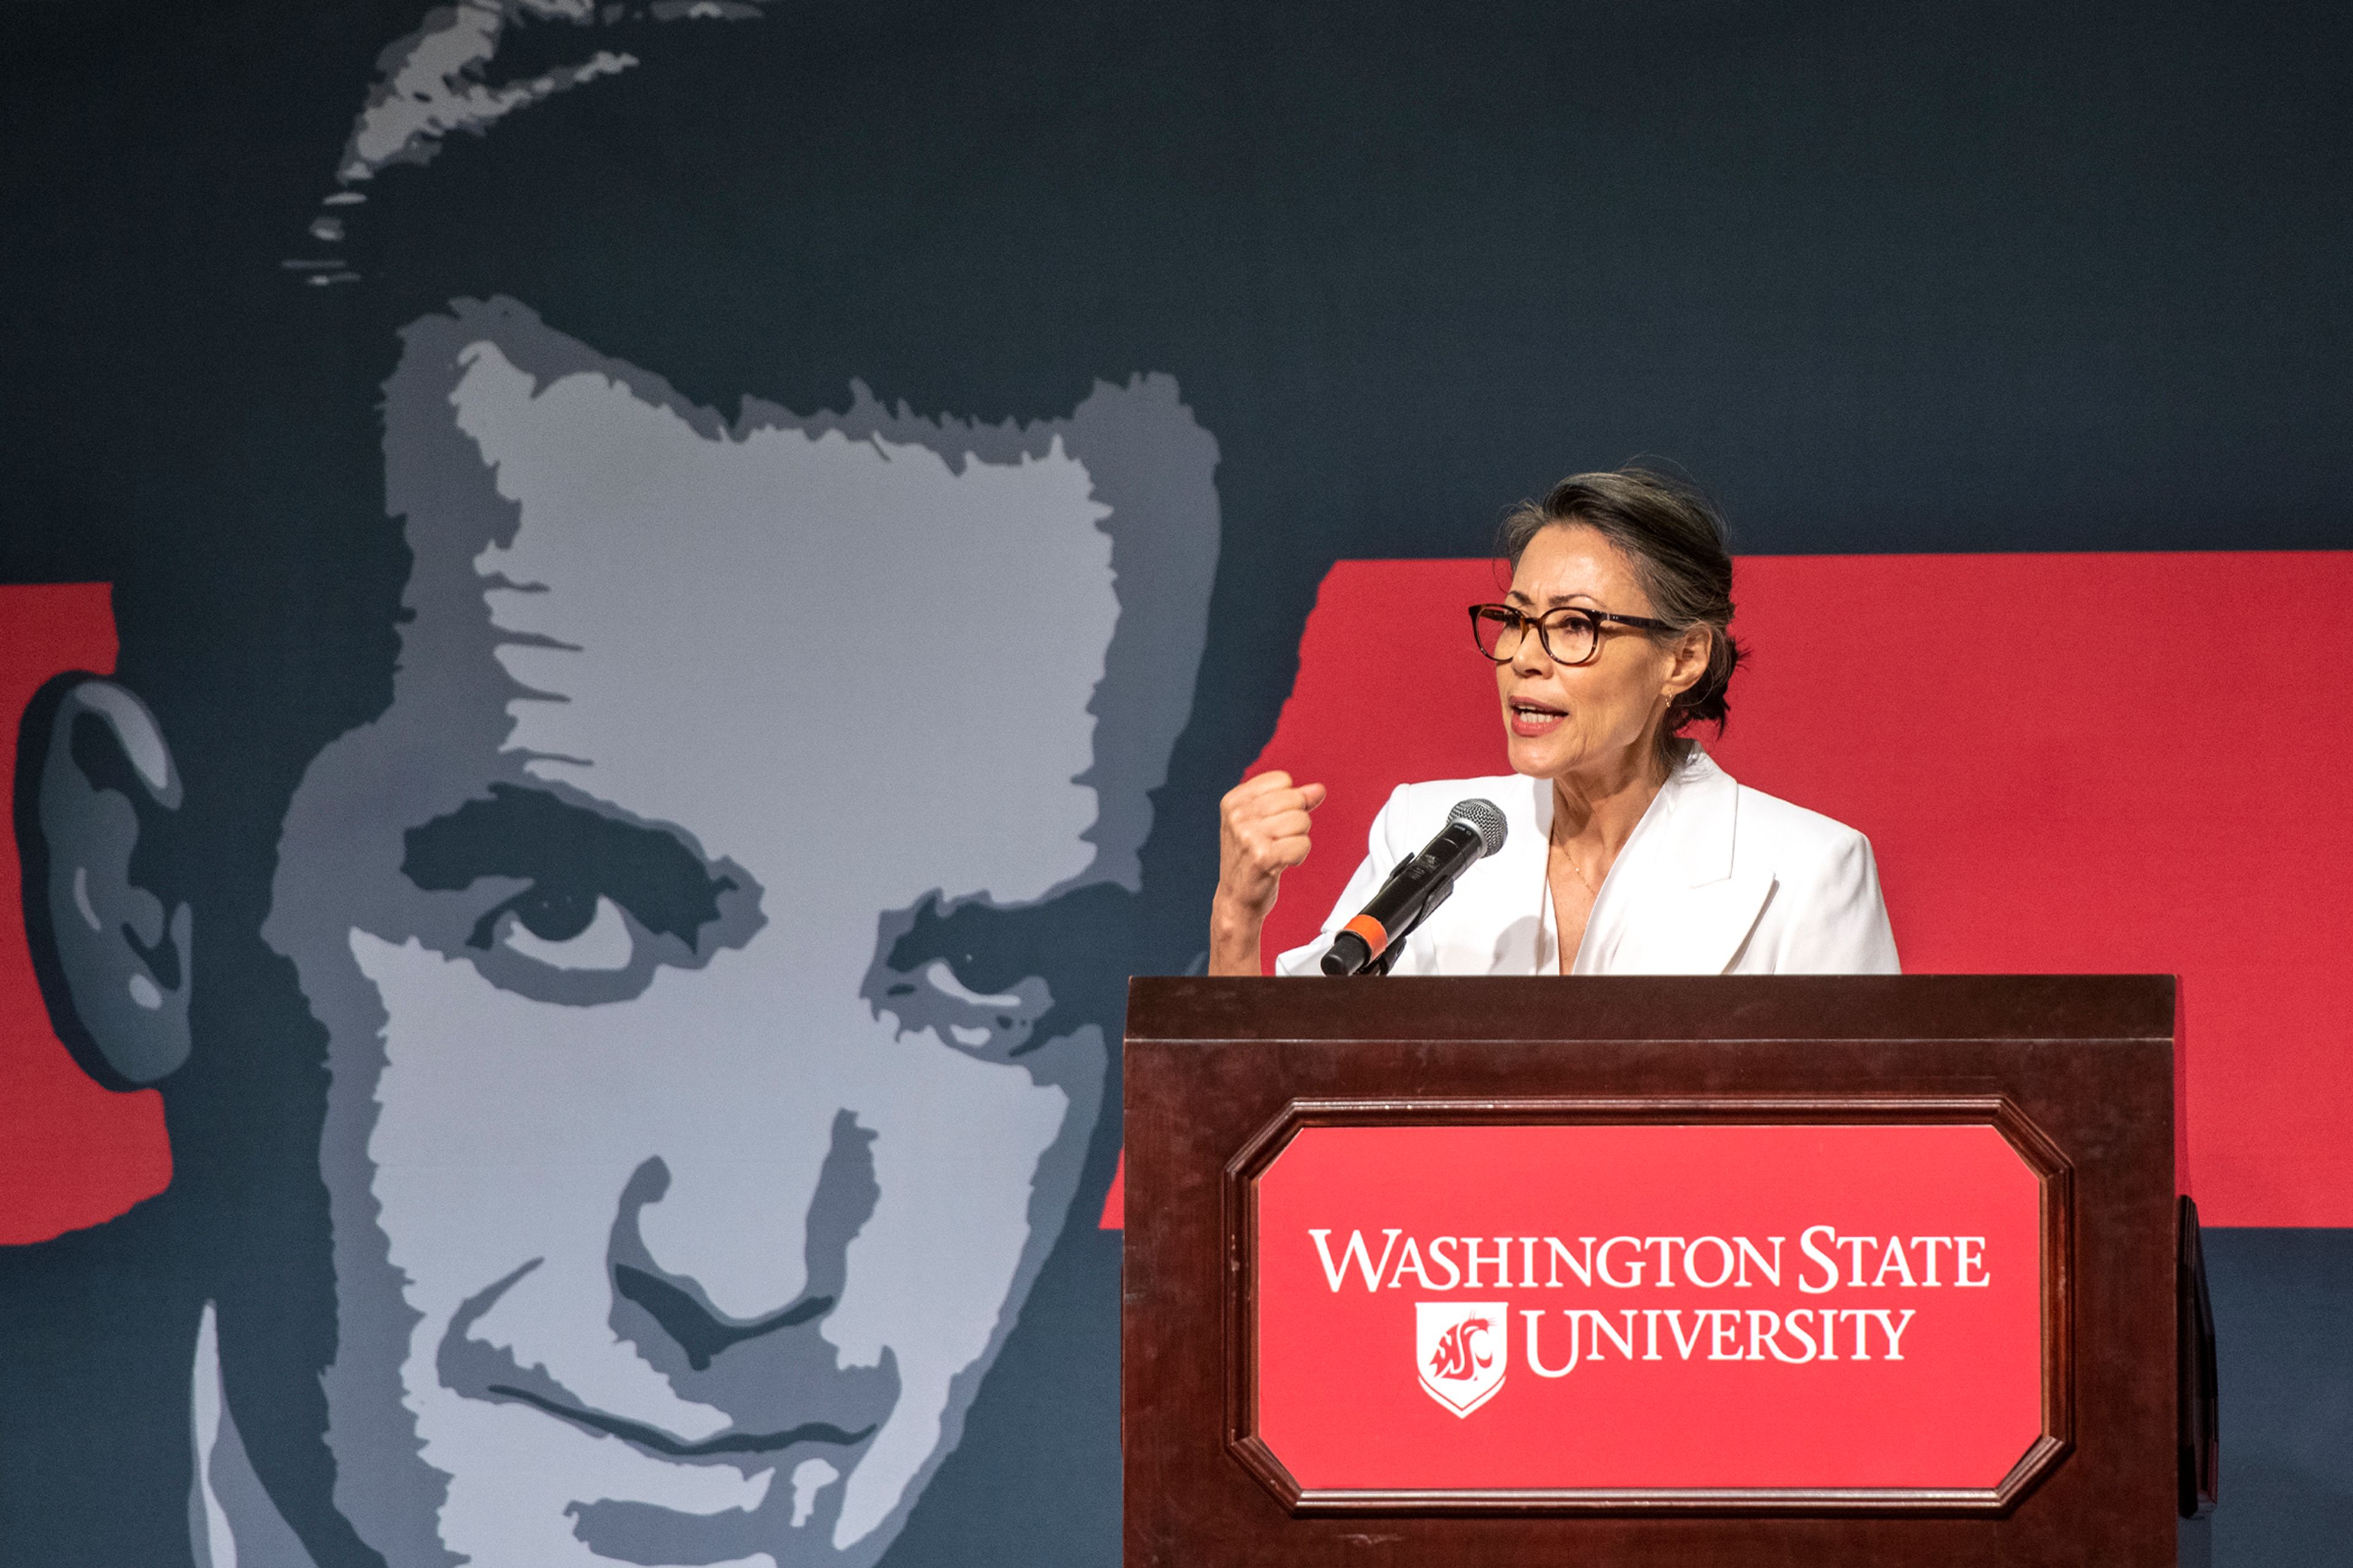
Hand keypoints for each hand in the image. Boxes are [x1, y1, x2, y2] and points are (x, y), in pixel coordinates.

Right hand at [1209, 770, 1325, 975]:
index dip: (1287, 802)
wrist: (1236, 898)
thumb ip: (1293, 801)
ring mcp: (1248, 836)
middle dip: (1296, 822)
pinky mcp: (1262, 857)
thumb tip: (1319, 789)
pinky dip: (1298, 856)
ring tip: (1277, 852)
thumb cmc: (1250, 858)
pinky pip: (1303, 844)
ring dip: (1297, 840)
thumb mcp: (1263, 822)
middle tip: (1276, 840)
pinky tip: (1281, 863)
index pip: (1283, 780)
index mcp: (1234, 800)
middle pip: (1295, 800)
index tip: (1271, 822)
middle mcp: (1237, 815)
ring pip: (1302, 821)